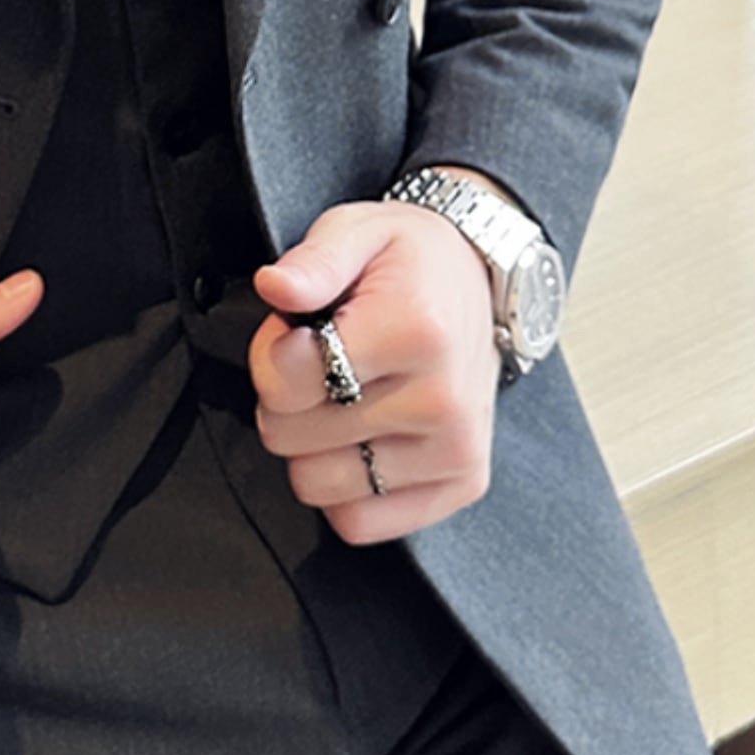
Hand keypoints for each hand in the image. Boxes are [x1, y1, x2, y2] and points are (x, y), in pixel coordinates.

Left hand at [249, 198, 499, 545]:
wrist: (483, 283)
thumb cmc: (408, 262)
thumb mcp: (357, 230)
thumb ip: (312, 260)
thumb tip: (273, 286)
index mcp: (414, 332)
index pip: (284, 381)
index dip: (271, 353)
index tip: (298, 331)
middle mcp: (442, 400)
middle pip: (289, 435)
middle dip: (288, 399)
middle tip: (322, 364)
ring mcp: (455, 450)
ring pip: (315, 485)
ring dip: (311, 446)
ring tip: (342, 399)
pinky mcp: (462, 484)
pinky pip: (358, 524)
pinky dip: (343, 489)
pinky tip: (361, 439)